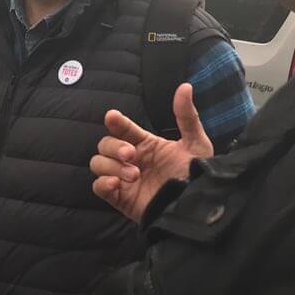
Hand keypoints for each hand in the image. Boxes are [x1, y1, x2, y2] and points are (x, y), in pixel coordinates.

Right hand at [90, 83, 212, 221]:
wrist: (196, 207)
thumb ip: (187, 116)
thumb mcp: (196, 143)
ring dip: (111, 166)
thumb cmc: (196, 176)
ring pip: (98, 163)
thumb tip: (185, 86)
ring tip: (133, 175)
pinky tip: (117, 183)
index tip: (113, 118)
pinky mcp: (120, 198)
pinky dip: (103, 183)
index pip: (122, 128)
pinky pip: (98, 187)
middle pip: (104, 144)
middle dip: (114, 147)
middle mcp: (131, 160)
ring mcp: (123, 179)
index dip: (115, 122)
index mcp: (145, 144)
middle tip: (131, 155)